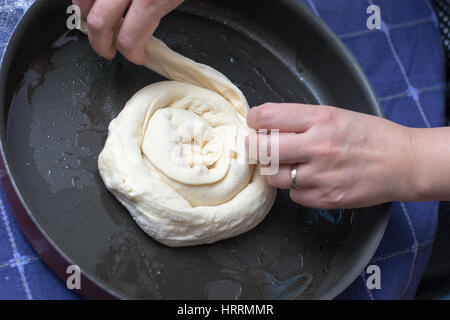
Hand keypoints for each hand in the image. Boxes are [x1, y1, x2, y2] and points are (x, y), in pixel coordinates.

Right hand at [73, 0, 183, 64]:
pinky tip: (94, 3)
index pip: (129, 39)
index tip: (136, 57)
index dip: (132, 54)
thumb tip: (143, 28)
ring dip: (85, 16)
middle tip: (108, 50)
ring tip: (97, 25)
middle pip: (97, 23)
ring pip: (80, 0)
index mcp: (150, 1)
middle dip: (100, 43)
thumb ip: (157, 12)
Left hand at [246, 103, 419, 208]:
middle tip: (257, 145)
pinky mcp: (326, 198)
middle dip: (253, 146)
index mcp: (321, 119)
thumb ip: (301, 120)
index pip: (268, 116)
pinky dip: (294, 188)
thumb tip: (266, 126)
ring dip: (274, 169)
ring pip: (273, 176)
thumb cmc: (370, 135)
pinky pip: (293, 195)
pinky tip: (308, 179)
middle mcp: (318, 146)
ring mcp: (321, 175)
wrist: (404, 163)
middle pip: (261, 149)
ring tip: (287, 163)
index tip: (255, 123)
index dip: (254, 119)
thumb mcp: (336, 115)